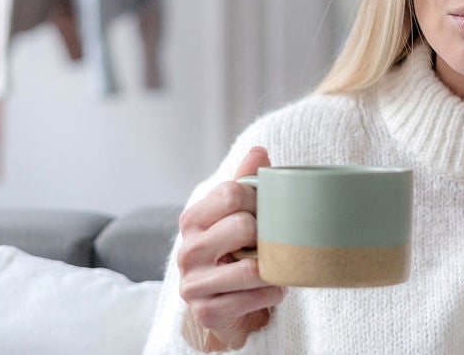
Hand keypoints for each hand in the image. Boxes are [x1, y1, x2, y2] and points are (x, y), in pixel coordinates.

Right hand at [177, 147, 284, 350]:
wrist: (226, 308)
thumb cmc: (235, 254)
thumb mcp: (237, 215)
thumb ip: (245, 182)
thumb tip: (258, 151)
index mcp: (193, 219)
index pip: (230, 192)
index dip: (260, 199)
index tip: (269, 211)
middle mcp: (187, 250)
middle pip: (243, 225)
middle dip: (268, 235)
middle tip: (273, 243)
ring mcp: (193, 283)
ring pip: (251, 268)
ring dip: (274, 269)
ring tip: (275, 269)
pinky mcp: (205, 311)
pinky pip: (254, 297)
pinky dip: (272, 293)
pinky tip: (270, 290)